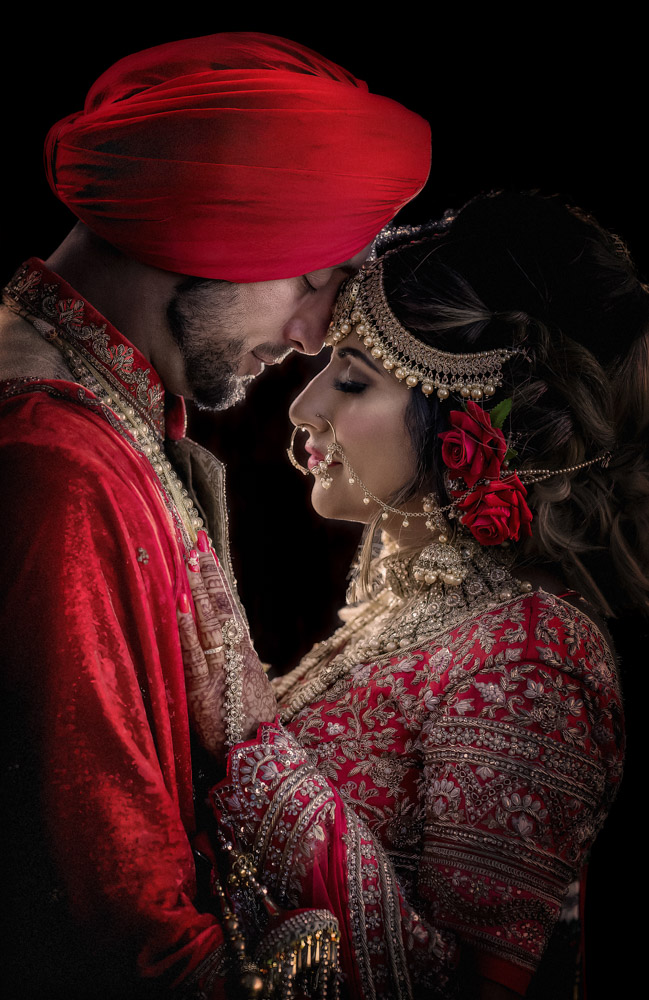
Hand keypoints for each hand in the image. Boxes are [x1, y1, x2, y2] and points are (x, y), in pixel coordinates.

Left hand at [177, 531, 276, 760]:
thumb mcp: (249, 687)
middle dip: (207, 574)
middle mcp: (235, 655)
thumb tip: (226, 641)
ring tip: (185, 563)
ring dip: (197, 592)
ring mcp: (221, 671)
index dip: (218, 579)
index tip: (207, 552)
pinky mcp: (205, 692)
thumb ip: (236, 663)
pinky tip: (179, 608)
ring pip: (208, 624)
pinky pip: (194, 656)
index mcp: (244, 653)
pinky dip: (186, 631)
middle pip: (221, 607)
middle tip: (195, 544)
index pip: (230, 607)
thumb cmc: (253, 727)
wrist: (262, 758)